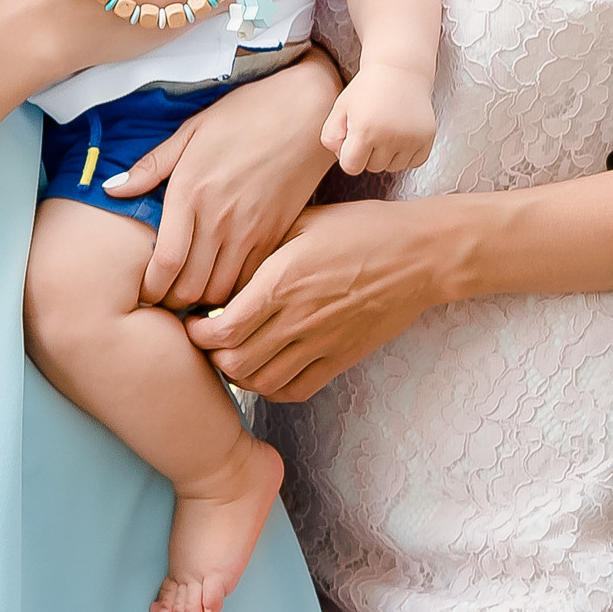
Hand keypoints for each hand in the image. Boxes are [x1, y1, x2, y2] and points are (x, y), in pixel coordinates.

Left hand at [105, 49, 341, 308]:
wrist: (307, 110)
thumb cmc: (245, 114)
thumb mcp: (192, 130)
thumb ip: (151, 165)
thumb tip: (110, 188)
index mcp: (191, 192)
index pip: (165, 263)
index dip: (150, 289)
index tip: (143, 292)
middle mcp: (220, 218)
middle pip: (190, 288)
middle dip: (172, 301)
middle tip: (164, 297)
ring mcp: (252, 231)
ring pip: (221, 292)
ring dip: (202, 301)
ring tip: (191, 292)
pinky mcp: (277, 235)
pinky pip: (250, 281)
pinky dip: (233, 291)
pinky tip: (223, 280)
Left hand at [187, 200, 450, 401]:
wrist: (420, 255)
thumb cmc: (362, 228)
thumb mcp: (304, 221)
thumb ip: (264, 248)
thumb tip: (225, 264)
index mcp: (283, 282)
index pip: (223, 329)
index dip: (198, 334)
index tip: (192, 322)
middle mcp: (298, 319)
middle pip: (235, 363)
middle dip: (210, 357)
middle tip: (206, 341)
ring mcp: (321, 344)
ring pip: (261, 383)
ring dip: (238, 375)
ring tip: (232, 356)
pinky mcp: (342, 359)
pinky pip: (296, 390)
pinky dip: (272, 388)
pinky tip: (267, 369)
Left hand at [319, 65, 435, 176]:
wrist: (399, 70)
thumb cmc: (366, 90)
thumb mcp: (340, 108)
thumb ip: (330, 137)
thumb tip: (343, 158)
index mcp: (365, 130)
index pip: (351, 167)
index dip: (349, 155)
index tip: (353, 139)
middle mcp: (390, 137)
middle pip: (373, 168)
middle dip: (368, 153)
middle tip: (372, 128)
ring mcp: (411, 139)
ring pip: (393, 167)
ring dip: (388, 155)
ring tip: (386, 130)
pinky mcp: (427, 138)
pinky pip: (414, 163)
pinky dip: (407, 154)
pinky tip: (402, 134)